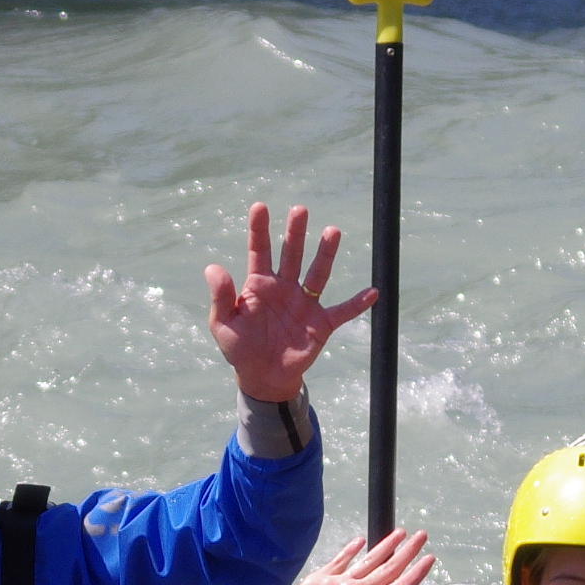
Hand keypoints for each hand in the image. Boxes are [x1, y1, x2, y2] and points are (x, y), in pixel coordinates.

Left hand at [205, 201, 376, 405]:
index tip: (260, 206)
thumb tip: (212, 268)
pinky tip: (372, 292)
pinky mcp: (321, 324)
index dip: (259, 229)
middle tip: (299, 210)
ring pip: (317, 273)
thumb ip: (221, 298)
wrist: (263, 377)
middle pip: (291, 254)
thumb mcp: (223, 324)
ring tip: (332, 231)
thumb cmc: (239, 349)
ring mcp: (304, 304)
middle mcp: (285, 287)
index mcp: (259, 284)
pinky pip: (342, 311)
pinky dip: (357, 304)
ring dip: (325, 254)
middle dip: (295, 233)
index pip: (259, 250)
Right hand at [278, 528, 433, 584]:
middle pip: (389, 569)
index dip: (415, 573)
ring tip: (401, 533)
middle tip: (423, 535)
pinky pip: (340, 562)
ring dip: (385, 547)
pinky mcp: (321, 581)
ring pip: (369, 562)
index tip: (430, 559)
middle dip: (407, 553)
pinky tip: (360, 542)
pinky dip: (350, 551)